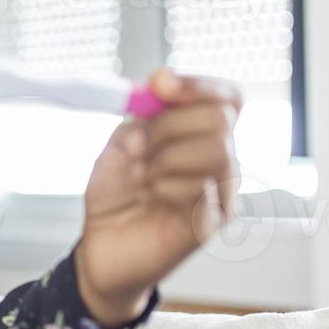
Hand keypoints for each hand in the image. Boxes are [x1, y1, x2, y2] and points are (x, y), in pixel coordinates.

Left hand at [75, 67, 243, 328]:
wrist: (101, 244)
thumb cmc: (117, 195)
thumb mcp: (119, 144)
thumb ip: (142, 114)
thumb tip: (160, 84)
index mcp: (201, 135)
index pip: (228, 97)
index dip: (198, 84)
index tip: (159, 85)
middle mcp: (221, 160)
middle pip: (221, 118)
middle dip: (169, 125)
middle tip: (140, 149)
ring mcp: (221, 193)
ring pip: (216, 150)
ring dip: (168, 157)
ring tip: (146, 176)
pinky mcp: (211, 223)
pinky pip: (202, 189)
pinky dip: (166, 186)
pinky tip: (153, 198)